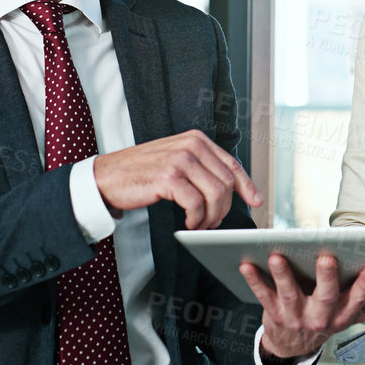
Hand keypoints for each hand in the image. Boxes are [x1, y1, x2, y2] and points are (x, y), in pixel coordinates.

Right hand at [91, 129, 260, 229]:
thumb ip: (201, 168)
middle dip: (224, 209)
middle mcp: (191, 145)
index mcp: (196, 139)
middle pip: (227, 183)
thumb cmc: (142, 172)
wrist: (107, 176)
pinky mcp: (169, 177)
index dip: (247, 185)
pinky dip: (196, 219)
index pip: (232, 163)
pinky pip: (197, 204)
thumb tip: (230, 188)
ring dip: (212, 217)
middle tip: (212, 223)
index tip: (256, 201)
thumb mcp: (176, 161)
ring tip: (200, 225)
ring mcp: (181, 159)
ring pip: (216, 194)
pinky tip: (189, 223)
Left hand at [243, 252, 364, 360]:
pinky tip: (247, 263)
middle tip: (327, 257)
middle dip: (328, 277)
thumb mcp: (350, 315)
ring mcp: (295, 317)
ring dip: (283, 274)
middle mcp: (321, 318)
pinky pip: (262, 295)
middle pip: (326, 297)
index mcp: (343, 316)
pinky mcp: (273, 314)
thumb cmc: (325, 319)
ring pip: (290, 294)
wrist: (291, 347)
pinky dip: (254, 279)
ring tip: (277, 255)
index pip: (358, 301)